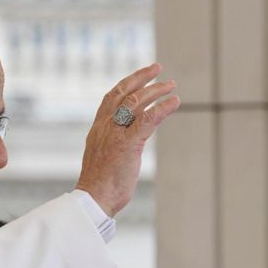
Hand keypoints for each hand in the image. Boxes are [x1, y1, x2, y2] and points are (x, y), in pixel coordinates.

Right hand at [77, 63, 180, 216]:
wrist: (93, 198)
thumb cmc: (100, 182)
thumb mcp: (103, 155)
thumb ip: (112, 141)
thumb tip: (127, 139)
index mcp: (98, 127)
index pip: (111, 96)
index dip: (127, 83)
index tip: (141, 74)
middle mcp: (106, 126)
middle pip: (124, 93)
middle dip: (142, 78)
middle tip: (159, 68)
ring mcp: (116, 134)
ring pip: (136, 103)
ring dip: (156, 91)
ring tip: (171, 86)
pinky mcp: (128, 145)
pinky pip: (148, 120)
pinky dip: (162, 108)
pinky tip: (174, 102)